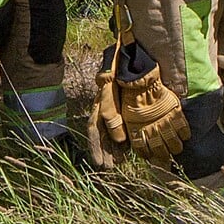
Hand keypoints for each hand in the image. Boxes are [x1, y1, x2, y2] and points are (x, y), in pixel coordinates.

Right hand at [86, 54, 128, 169]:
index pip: (94, 130)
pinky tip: (130, 148)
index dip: (96, 149)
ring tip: (119, 162)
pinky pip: (124, 127)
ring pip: (112, 133)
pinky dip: (126, 139)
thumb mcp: (110, 86)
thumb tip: (118, 138)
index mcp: (98, 105)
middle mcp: (104, 110)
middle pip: (103, 135)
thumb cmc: (117, 70)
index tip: (100, 164)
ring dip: (114, 149)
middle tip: (110, 167)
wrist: (129, 56)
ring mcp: (115, 110)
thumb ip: (110, 110)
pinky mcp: (126, 109)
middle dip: (105, 152)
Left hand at [115, 67, 189, 161]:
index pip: (143, 149)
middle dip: (164, 155)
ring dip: (176, 147)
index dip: (148, 155)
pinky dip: (185, 134)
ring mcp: (163, 120)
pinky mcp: (174, 112)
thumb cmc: (132, 98)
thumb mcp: (125, 115)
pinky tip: (185, 136)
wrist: (142, 82)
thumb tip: (125, 141)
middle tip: (167, 157)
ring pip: (173, 141)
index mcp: (137, 129)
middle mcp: (151, 127)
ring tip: (177, 149)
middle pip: (160, 149)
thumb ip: (127, 129)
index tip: (152, 157)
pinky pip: (182, 127)